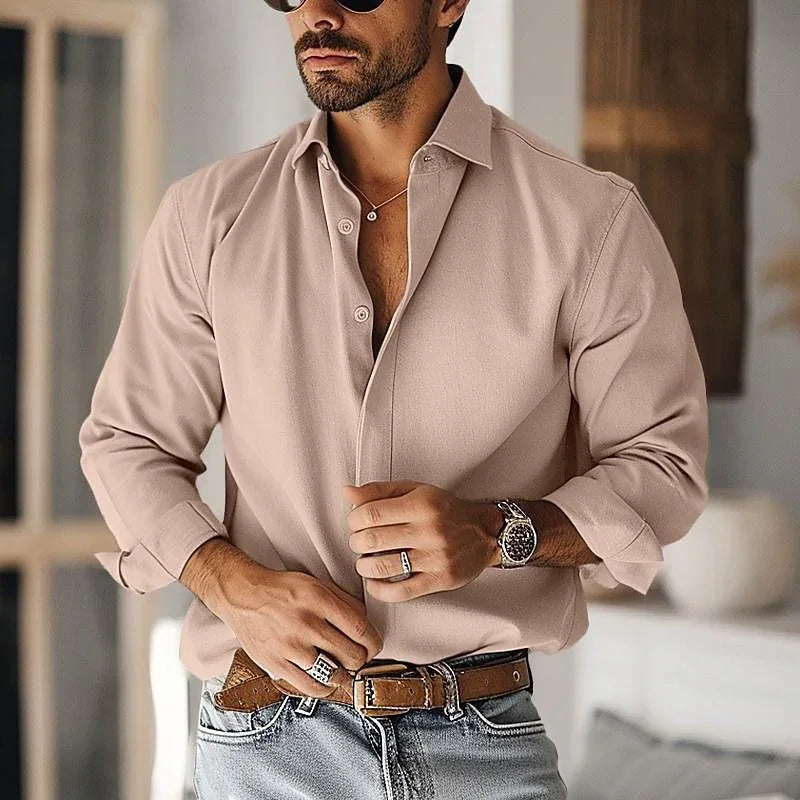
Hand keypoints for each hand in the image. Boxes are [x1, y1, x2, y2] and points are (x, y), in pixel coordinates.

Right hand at [216, 561, 383, 697]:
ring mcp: (290, 646)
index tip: (374, 646)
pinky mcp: (276, 664)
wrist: (243, 595)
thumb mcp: (317, 584)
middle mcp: (306, 623)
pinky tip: (325, 678)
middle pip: (351, 654)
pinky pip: (310, 686)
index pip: (360, 629)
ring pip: (334, 673)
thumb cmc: (282, 589)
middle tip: (358, 657)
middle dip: (361, 659)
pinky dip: (324, 687)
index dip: (374, 642)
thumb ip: (344, 601)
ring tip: (341, 667)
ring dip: (343, 673)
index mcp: (319, 599)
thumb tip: (367, 624)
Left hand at [344, 480, 499, 602]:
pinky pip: (401, 591)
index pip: (371, 513)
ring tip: (365, 561)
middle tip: (358, 542)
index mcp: (422, 504)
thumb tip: (347, 493)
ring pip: (383, 566)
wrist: (484, 532)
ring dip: (364, 566)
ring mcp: (435, 557)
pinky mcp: (440, 579)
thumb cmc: (445, 510)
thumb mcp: (415, 491)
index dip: (354, 519)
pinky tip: (374, 583)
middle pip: (373, 540)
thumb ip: (379, 491)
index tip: (355, 523)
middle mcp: (429, 530)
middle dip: (356, 542)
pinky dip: (380, 590)